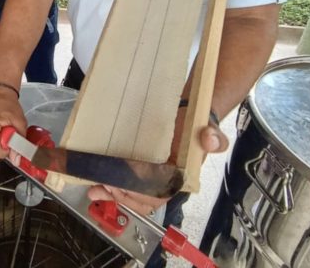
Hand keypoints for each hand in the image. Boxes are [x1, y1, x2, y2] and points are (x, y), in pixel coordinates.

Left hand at [86, 114, 228, 218]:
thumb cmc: (199, 124)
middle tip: (105, 186)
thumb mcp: (209, 127)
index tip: (126, 185)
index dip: (143, 193)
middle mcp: (165, 181)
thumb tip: (209, 140)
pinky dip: (110, 185)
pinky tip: (96, 184)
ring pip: (132, 194)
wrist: (191, 111)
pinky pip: (125, 181)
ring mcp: (150, 175)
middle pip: (143, 199)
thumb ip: (214, 136)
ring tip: (95, 189)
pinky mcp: (138, 167)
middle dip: (123, 196)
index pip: (161, 193)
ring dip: (113, 194)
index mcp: (181, 177)